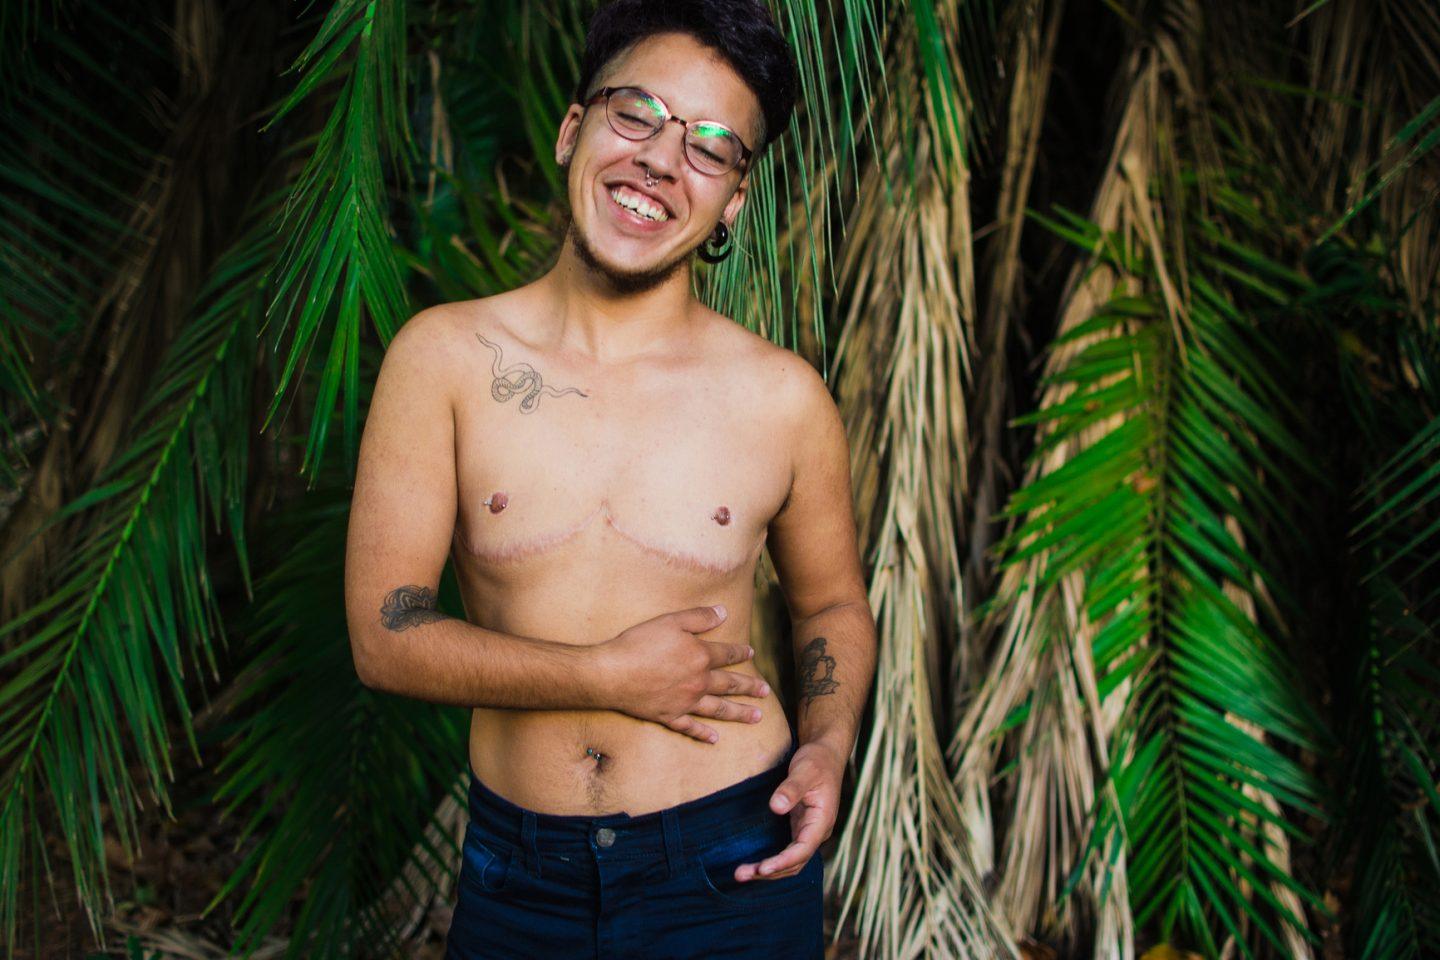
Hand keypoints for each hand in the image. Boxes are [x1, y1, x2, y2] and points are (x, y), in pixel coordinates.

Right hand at [597, 604, 770, 743]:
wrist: (611, 673)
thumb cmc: (639, 643)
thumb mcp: (670, 620)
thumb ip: (699, 617)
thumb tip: (723, 611)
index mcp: (700, 656)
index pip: (727, 654)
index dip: (740, 653)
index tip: (751, 654)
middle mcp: (698, 682)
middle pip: (730, 685)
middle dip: (749, 687)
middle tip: (766, 692)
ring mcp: (685, 702)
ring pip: (718, 709)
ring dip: (739, 713)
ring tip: (756, 717)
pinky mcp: (669, 716)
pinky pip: (691, 727)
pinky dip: (703, 734)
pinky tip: (715, 739)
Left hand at [735, 740, 843, 881]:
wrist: (825, 754)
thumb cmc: (816, 761)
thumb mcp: (804, 770)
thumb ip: (791, 789)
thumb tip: (776, 807)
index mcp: (822, 821)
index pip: (803, 850)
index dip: (783, 862)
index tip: (763, 868)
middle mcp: (817, 832)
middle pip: (795, 863)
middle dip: (770, 872)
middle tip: (741, 874)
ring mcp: (808, 832)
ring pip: (791, 861)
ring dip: (769, 871)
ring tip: (742, 873)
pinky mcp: (800, 828)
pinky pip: (787, 852)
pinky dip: (772, 861)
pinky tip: (754, 863)